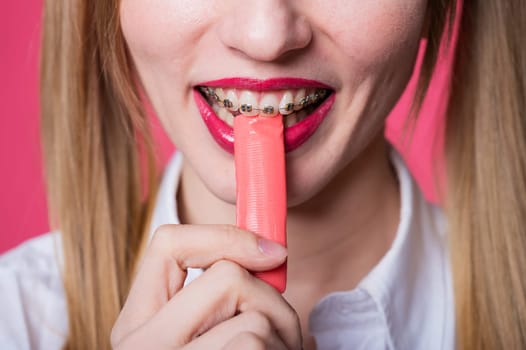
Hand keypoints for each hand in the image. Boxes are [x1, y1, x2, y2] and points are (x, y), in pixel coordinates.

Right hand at [111, 224, 301, 348]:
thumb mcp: (209, 331)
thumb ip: (223, 295)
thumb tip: (270, 252)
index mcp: (139, 321)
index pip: (168, 245)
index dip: (225, 236)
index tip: (270, 251)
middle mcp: (142, 345)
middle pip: (227, 278)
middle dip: (272, 300)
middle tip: (279, 333)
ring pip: (254, 321)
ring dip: (283, 339)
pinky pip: (256, 346)